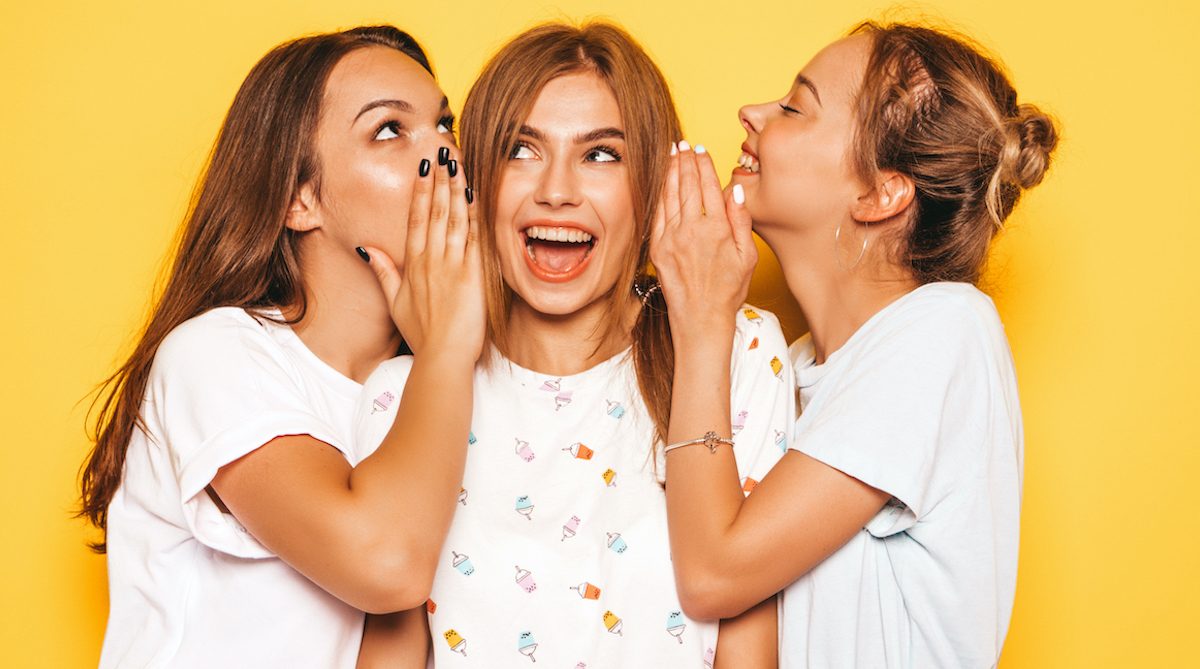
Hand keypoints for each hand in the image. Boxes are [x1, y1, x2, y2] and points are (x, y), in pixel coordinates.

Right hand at [361, 149, 485, 360]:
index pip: (416, 219)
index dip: (420, 191)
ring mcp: (450, 267)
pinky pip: (471, 239)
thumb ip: (384, 272)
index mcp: (413, 265)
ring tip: (459, 163)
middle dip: (439, 179)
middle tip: (443, 151)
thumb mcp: (395, 302)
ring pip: (452, 219)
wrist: (442, 357)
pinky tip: (475, 196)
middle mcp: (430, 261)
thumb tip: (367, 248)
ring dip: (455, 189)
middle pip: (433, 212)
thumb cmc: (422, 334)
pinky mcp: (470, 276)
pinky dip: (473, 216)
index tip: (424, 167)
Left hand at [650, 141, 756, 336]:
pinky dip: (659, 195)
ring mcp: (672, 238)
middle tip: (683, 143)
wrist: (700, 319)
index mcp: (716, 229)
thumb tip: (735, 191)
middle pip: (687, 185)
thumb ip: (741, 221)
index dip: (704, 164)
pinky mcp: (658, 248)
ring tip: (672, 154)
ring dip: (671, 172)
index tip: (701, 149)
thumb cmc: (728, 291)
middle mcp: (692, 230)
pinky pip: (658, 214)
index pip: (709, 187)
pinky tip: (661, 183)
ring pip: (670, 196)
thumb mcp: (747, 257)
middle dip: (685, 161)